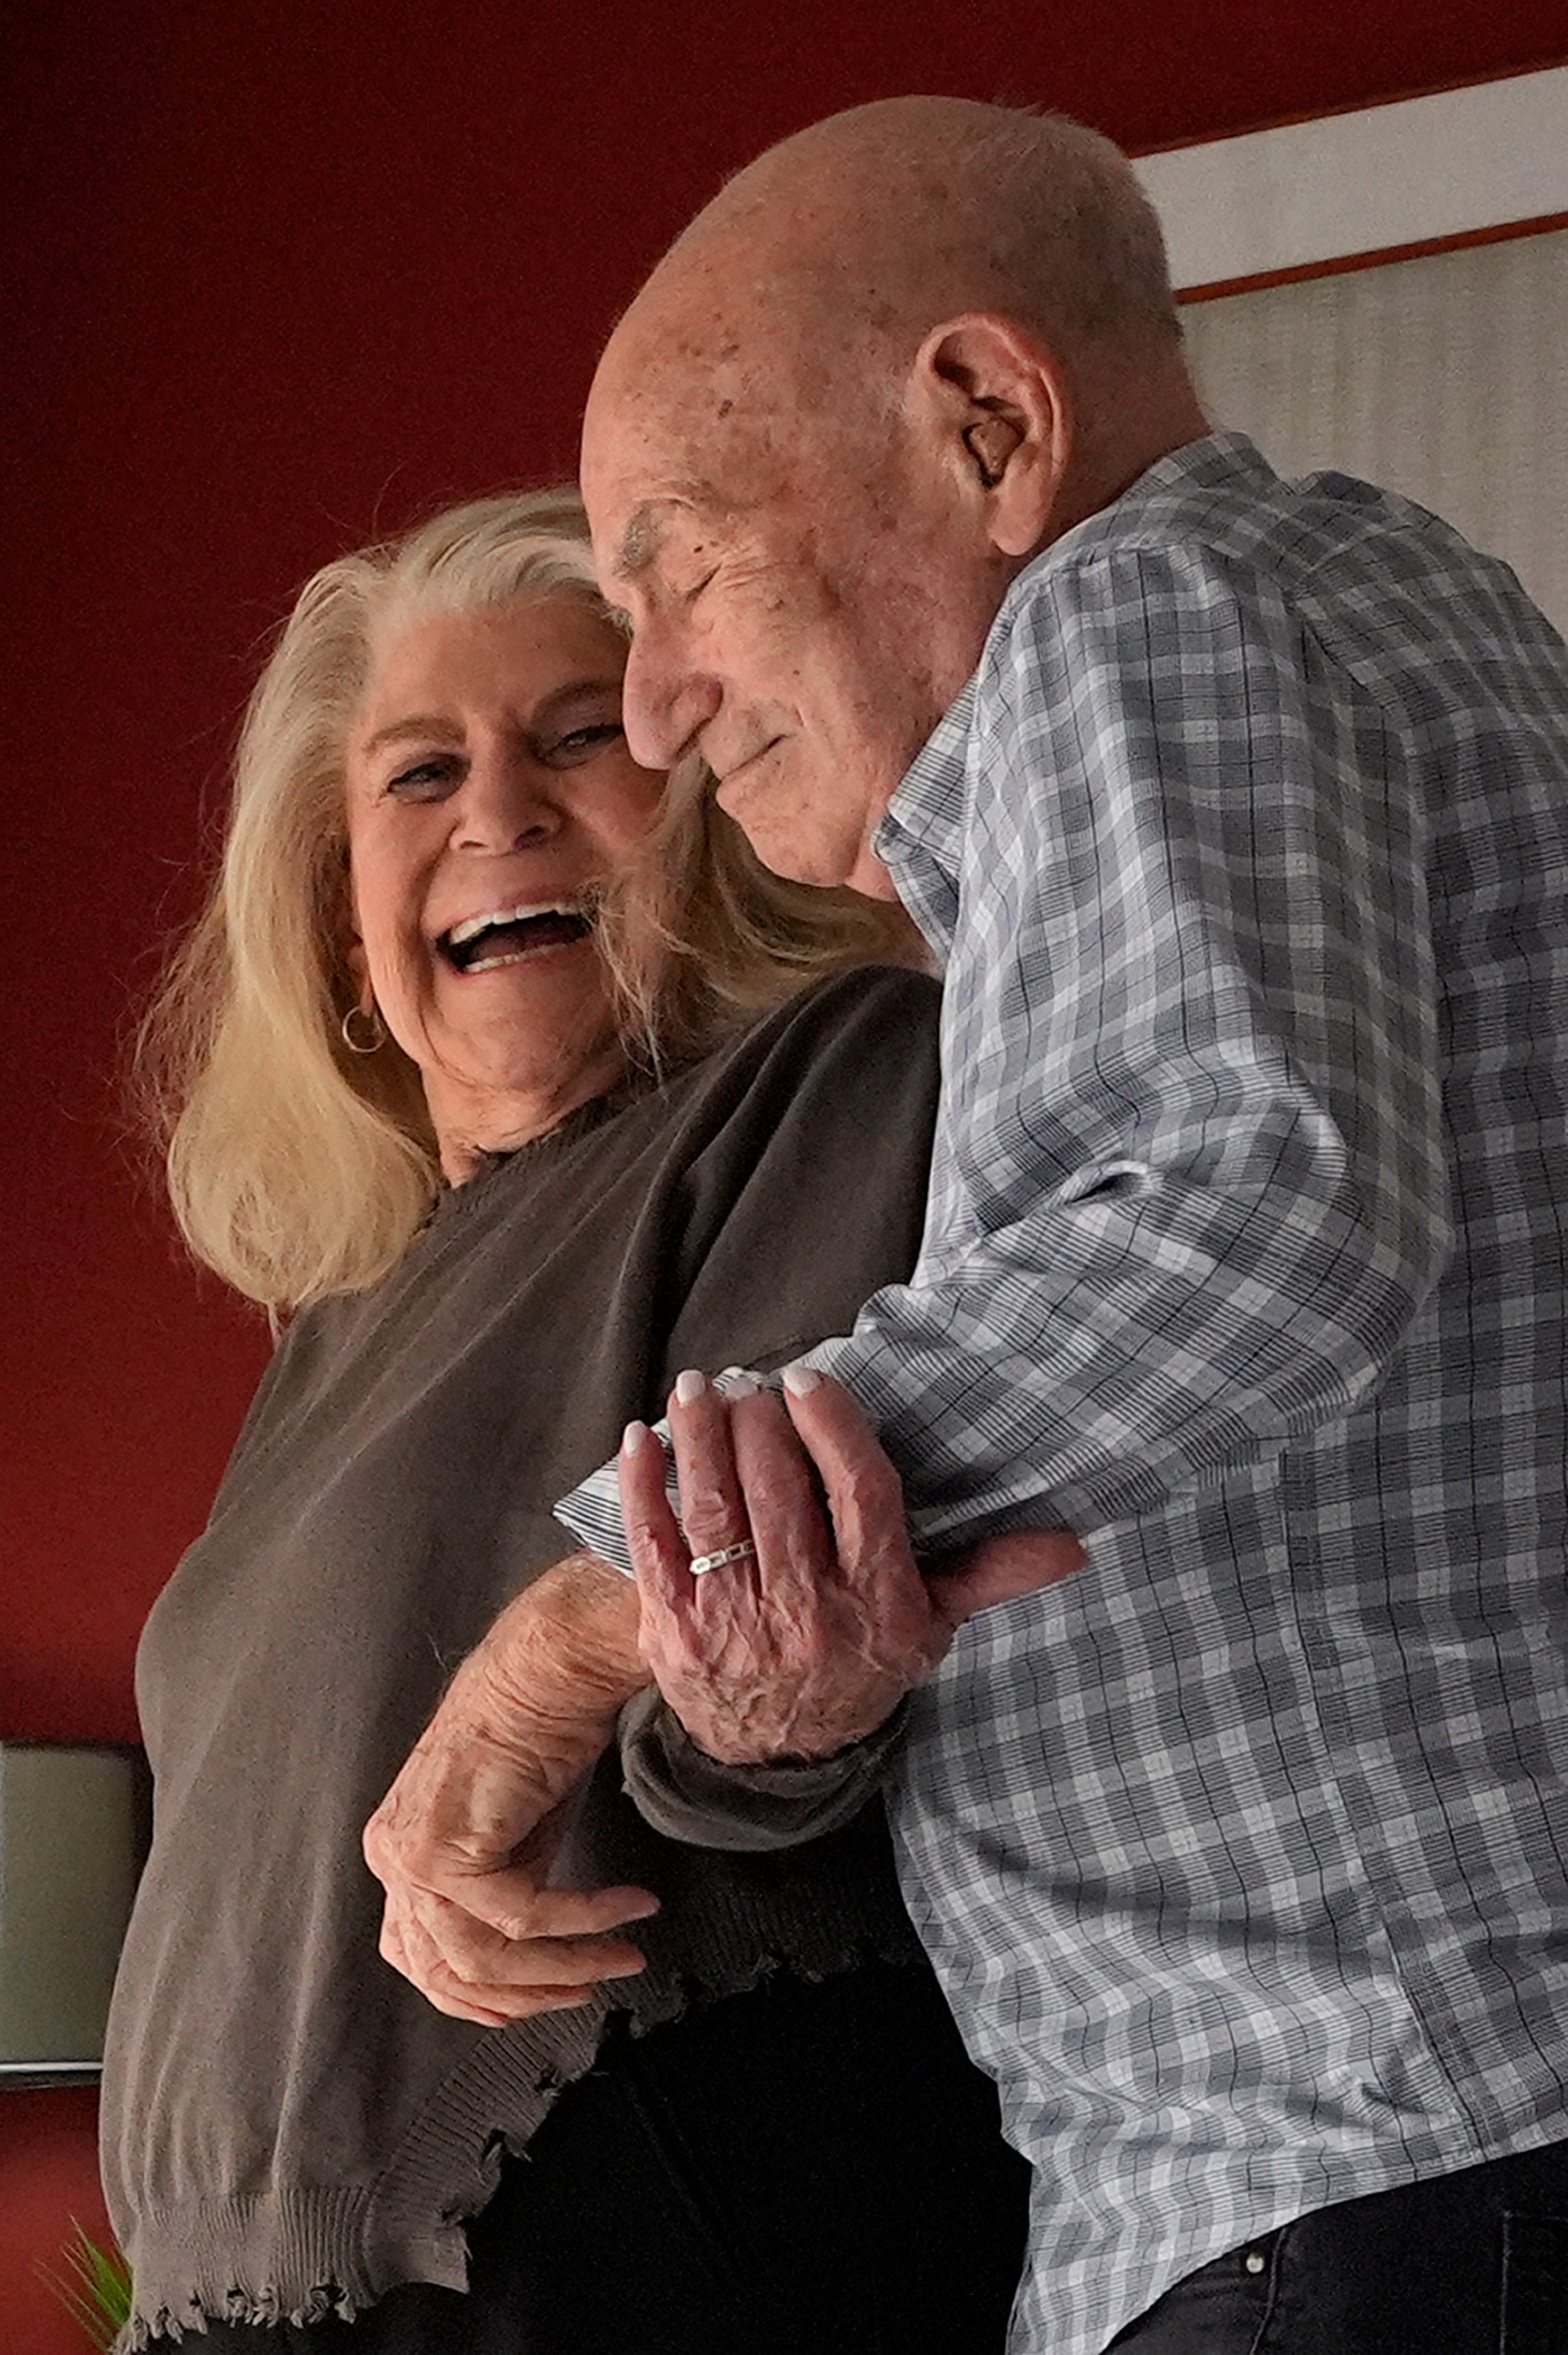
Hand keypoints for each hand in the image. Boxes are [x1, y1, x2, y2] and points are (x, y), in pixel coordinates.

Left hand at [363, 1557, 659, 2025]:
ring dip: (567, 1966)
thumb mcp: (513, 1826)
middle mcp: (394, 1857)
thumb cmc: (540, 1725)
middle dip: (534, 1992)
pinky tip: (629, 1907)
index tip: (549, 1998)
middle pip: (450, 1973)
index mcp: (400, 1851)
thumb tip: (533, 1952)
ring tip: (622, 1955)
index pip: (423, 1959)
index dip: (485, 1999)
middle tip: (599, 1982)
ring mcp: (413, 1855)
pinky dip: (586, 1921)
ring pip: (484, 1957)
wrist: (550, 1660)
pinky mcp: (451, 1847)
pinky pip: (524, 1917)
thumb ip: (503, 1885)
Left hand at [619, 1369, 1082, 1764]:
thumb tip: (1073, 1545)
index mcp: (874, 1601)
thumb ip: (989, 1576)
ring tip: (698, 1388)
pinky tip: (641, 1438)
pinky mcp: (674, 1629)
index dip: (832, 1427)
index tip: (810, 1381)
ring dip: (701, 1437)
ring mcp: (734, 1622)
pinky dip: (644, 1488)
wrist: (775, 1758)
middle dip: (759, 1421)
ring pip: (715, 1508)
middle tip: (751, 1382)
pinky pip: (654, 1545)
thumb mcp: (930, 1628)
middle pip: (779, 1491)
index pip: (860, 1494)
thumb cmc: (858, 1669)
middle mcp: (805, 1612)